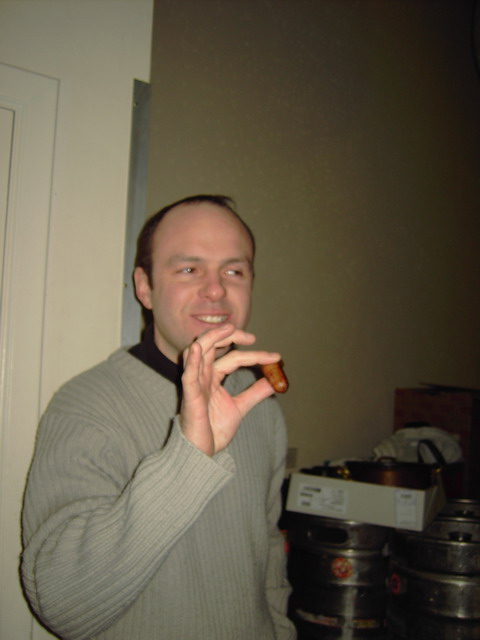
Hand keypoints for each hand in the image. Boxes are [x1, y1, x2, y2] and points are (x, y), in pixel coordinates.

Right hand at [180, 324, 280, 455]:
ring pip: (198, 352)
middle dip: (230, 336)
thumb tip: (274, 382)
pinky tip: (196, 349)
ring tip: (228, 329)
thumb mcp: (240, 407)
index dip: (254, 355)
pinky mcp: (189, 396)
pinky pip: (188, 375)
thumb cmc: (214, 430)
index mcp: (213, 377)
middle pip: (212, 345)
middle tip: (252, 337)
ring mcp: (195, 384)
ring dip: (212, 337)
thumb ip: (255, 393)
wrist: (203, 453)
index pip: (233, 358)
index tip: (276, 358)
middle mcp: (203, 376)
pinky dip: (191, 360)